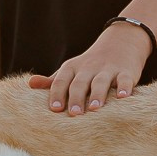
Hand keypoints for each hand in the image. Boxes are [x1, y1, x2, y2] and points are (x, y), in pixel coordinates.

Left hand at [29, 25, 149, 114]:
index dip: (57, 93)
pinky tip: (122, 97)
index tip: (54, 109)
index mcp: (72, 68)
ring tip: (94, 109)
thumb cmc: (91, 64)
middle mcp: (89, 68)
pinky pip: (125, 79)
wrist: (122, 41)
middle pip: (80, 82)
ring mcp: (108, 69)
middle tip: (74, 114)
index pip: (61, 80)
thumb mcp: (71, 69)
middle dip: (76, 97)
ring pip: (101, 81)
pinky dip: (124, 87)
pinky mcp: (126, 71)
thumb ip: (53, 81)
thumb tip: (29, 84)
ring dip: (97, 95)